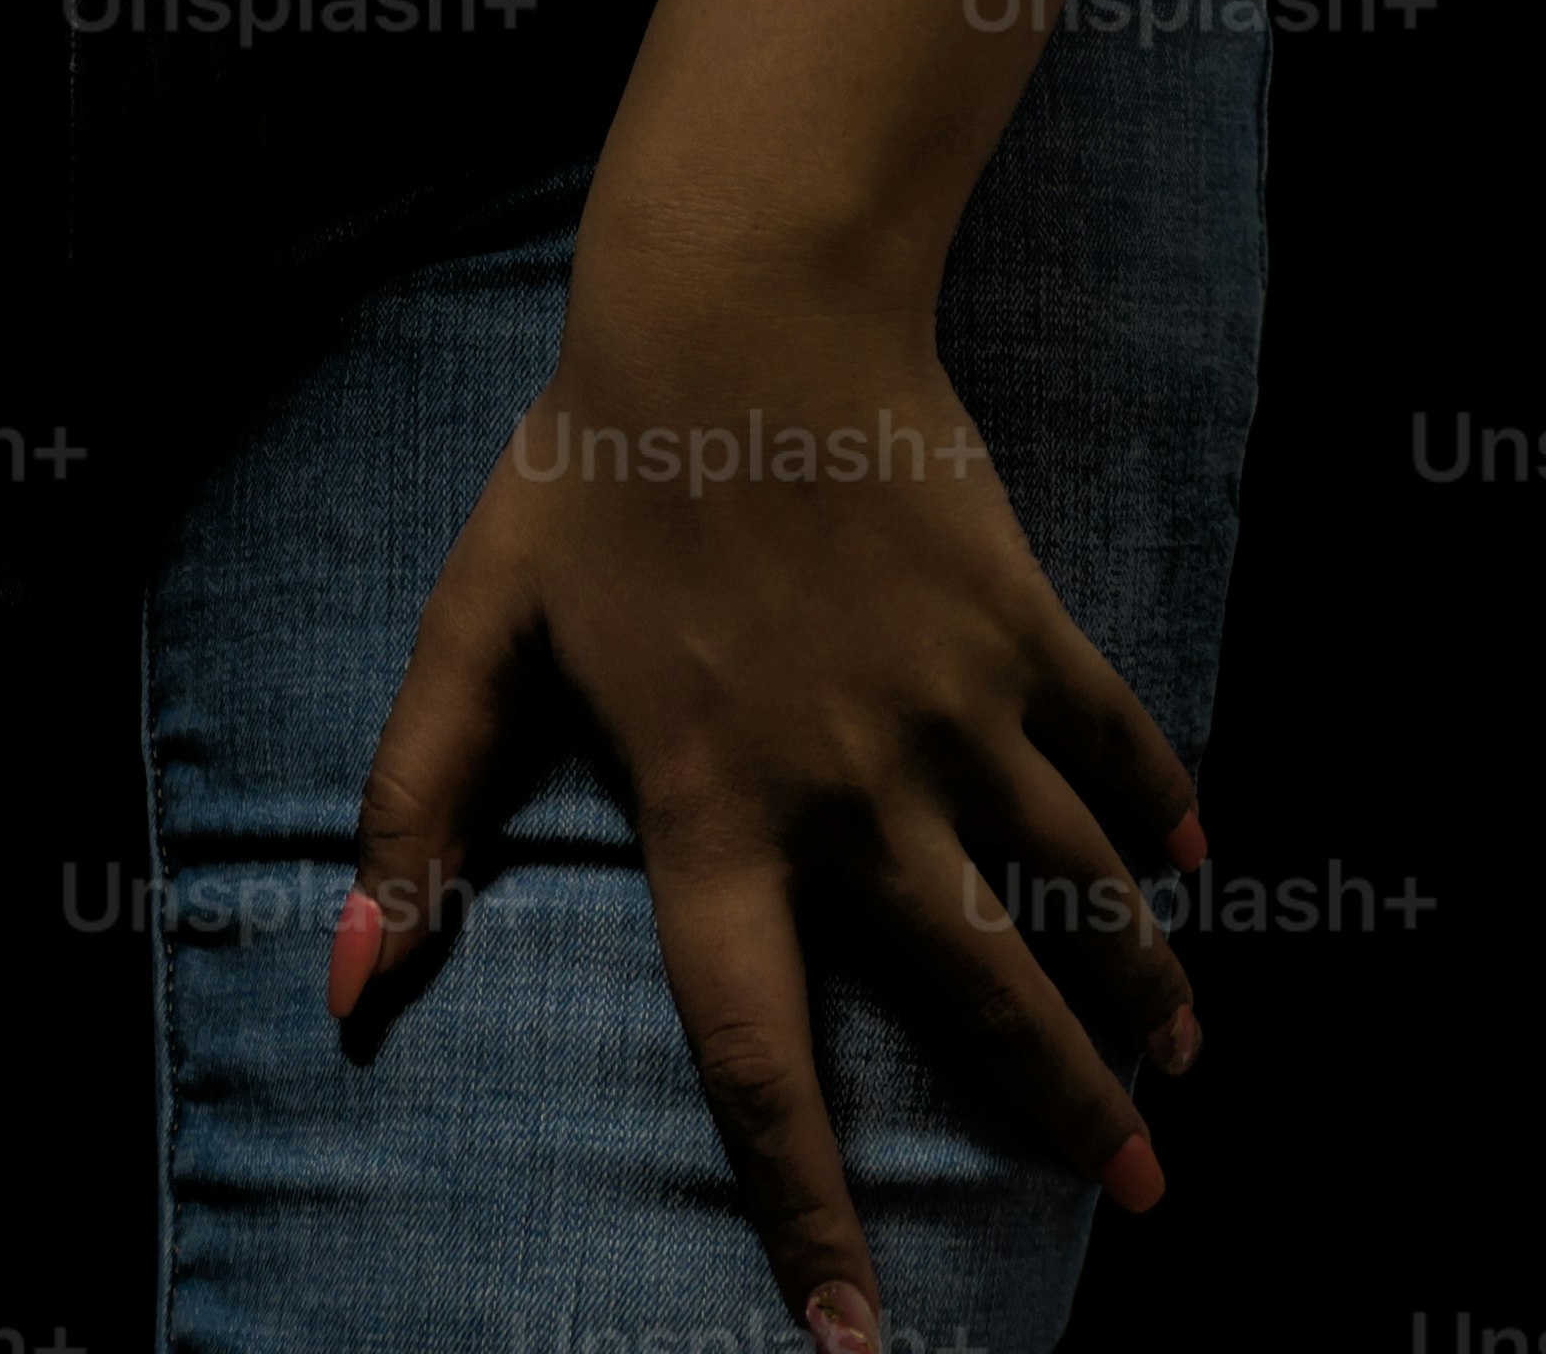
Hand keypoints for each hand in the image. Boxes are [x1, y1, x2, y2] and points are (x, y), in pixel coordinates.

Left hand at [339, 263, 1202, 1348]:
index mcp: (709, 804)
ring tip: (1183, 1066)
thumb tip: (346, 984)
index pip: (755, 1051)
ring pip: (1071, 882)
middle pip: (980, 987)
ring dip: (1141, 984)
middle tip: (1136, 1196)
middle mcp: (846, 782)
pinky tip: (1200, 870)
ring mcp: (948, 702)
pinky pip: (1110, 739)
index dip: (803, 1204)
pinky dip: (1162, 808)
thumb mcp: (481, 627)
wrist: (737, 296)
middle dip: (1066, 1105)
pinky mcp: (1017, 620)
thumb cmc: (594, 463)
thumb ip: (418, 802)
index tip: (856, 1340)